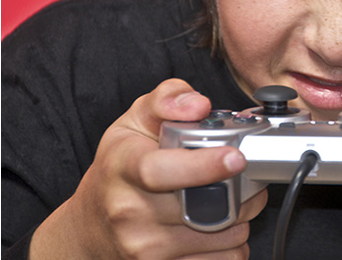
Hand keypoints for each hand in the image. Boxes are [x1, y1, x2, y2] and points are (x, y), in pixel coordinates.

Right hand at [29, 79, 266, 259]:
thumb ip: (167, 99)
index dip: (204, 165)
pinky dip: (233, 245)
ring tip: (234, 201)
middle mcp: (130, 211)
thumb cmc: (118, 168)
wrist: (91, 225)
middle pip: (205, 205)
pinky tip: (223, 228)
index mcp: (124, 168)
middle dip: (242, 190)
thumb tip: (199, 104)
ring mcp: (144, 247)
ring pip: (223, 236)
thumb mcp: (134, 121)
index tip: (236, 157)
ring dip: (242, 217)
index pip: (161, 171)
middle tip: (248, 177)